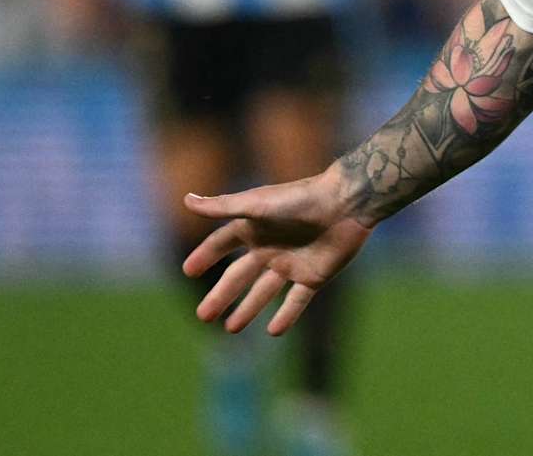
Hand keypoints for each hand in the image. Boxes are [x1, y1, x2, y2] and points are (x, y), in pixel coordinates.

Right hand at [182, 166, 373, 335]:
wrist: (346, 204)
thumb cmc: (300, 200)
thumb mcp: (257, 205)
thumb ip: (223, 207)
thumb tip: (186, 200)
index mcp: (256, 228)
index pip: (223, 243)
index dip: (206, 255)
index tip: (188, 271)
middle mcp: (271, 247)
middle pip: (240, 275)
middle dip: (222, 295)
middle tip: (202, 315)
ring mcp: (292, 263)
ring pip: (264, 292)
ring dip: (247, 309)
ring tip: (230, 328)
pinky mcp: (314, 276)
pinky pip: (297, 300)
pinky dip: (286, 316)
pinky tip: (273, 331)